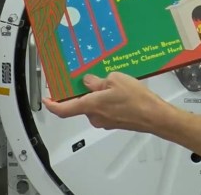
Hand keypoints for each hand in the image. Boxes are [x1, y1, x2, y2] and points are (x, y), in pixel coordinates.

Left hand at [43, 72, 174, 133]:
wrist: (155, 116)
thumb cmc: (137, 100)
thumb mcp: (116, 80)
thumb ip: (98, 81)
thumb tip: (89, 81)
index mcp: (91, 105)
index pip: (63, 110)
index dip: (52, 105)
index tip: (46, 100)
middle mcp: (95, 116)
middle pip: (81, 104)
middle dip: (85, 92)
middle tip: (91, 79)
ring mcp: (105, 121)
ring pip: (95, 106)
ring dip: (99, 95)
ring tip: (114, 83)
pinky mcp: (115, 122)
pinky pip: (105, 110)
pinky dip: (108, 101)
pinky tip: (121, 93)